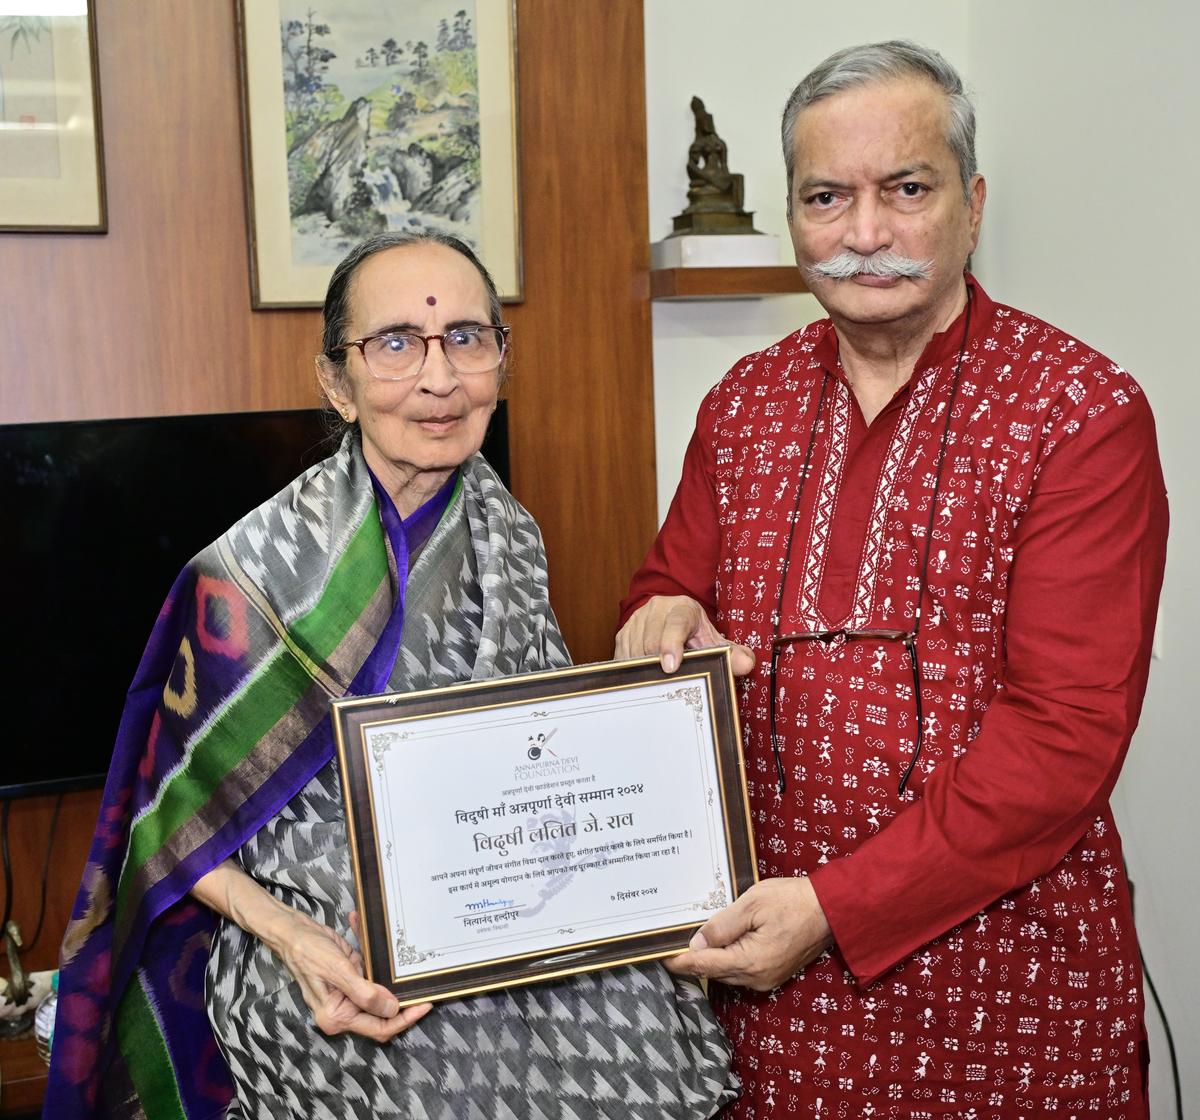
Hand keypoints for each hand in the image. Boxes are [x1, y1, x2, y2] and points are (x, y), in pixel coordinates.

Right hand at [269, 906, 432, 1040]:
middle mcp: (344, 1009)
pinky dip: (373, 950)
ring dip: (392, 973)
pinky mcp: (351, 976)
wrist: (291, 932)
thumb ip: (364, 993)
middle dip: (404, 999)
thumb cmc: (308, 952)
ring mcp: (348, 993)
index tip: (425, 1004)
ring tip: (409, 958)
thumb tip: (392, 1009)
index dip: (404, 1019)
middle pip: (383, 1013)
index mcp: (338, 1016)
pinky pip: (371, 968)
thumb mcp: (338, 972)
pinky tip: (366, 928)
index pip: (379, 1027)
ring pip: (381, 990)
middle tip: (426, 985)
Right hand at [615, 595, 754, 675]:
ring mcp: (637, 620)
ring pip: (635, 653)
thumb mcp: (715, 643)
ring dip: (646, 671)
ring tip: (660, 677)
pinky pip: (623, 658)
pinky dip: (633, 672)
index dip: (672, 644)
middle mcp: (657, 609)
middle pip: (652, 642)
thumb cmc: (695, 635)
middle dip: (659, 665)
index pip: (676, 623)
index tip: (671, 666)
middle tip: (669, 681)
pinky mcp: (623, 634)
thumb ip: (733, 654)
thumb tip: (746, 664)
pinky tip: (645, 676)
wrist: (671, 620)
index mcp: (683, 608)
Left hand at [664, 877, 832, 990]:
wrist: (830, 909)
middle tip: (669, 944)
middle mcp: (757, 977)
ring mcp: (766, 979)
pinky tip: (717, 945)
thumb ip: (722, 925)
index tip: (659, 956)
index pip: (704, 965)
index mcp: (750, 961)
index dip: (680, 961)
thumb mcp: (752, 904)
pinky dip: (726, 960)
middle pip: (713, 972)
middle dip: (691, 960)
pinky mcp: (773, 974)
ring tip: (688, 943)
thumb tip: (697, 944)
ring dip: (708, 960)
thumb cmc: (792, 901)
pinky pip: (740, 971)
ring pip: (726, 972)